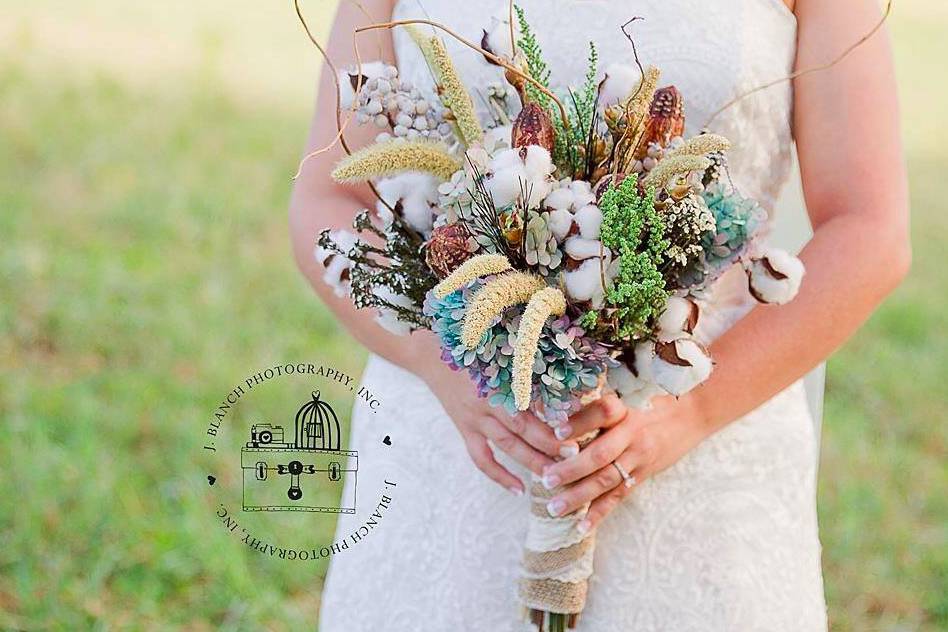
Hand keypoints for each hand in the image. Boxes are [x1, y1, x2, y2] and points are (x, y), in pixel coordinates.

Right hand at [420, 361, 578, 493]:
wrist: (432, 356)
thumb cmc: (476, 351)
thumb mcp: (503, 356)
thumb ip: (530, 373)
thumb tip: (566, 391)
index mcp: (500, 379)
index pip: (532, 402)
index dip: (553, 416)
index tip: (577, 429)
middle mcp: (487, 400)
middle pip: (521, 427)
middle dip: (548, 444)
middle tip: (573, 456)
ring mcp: (474, 418)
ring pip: (506, 445)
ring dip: (531, 461)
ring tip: (554, 475)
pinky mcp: (465, 429)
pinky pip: (481, 458)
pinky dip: (499, 476)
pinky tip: (519, 490)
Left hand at [541, 394, 710, 532]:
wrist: (689, 417)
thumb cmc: (648, 402)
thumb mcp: (625, 395)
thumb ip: (595, 405)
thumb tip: (553, 412)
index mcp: (624, 410)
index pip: (602, 412)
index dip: (579, 422)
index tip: (556, 432)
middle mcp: (632, 434)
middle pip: (601, 453)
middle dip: (571, 469)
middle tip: (546, 478)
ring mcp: (639, 457)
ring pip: (607, 480)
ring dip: (579, 496)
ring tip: (554, 507)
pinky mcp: (643, 475)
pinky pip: (619, 496)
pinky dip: (599, 513)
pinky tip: (582, 526)